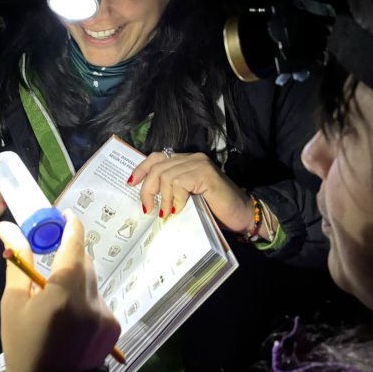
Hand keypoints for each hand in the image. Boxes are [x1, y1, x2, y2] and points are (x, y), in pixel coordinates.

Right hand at [0, 210, 120, 371]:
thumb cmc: (23, 346)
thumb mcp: (13, 304)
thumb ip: (19, 262)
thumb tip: (8, 229)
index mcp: (64, 291)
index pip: (74, 243)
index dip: (70, 225)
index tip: (64, 215)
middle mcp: (90, 299)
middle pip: (84, 261)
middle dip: (70, 255)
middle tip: (51, 259)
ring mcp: (105, 314)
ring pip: (92, 282)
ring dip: (76, 281)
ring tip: (56, 302)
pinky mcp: (113, 328)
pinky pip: (99, 302)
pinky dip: (86, 302)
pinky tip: (70, 321)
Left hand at [129, 151, 260, 235]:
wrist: (241, 215)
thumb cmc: (214, 209)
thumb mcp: (186, 198)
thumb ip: (171, 191)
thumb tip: (147, 199)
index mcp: (186, 161)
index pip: (157, 157)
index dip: (141, 168)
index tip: (131, 183)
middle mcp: (192, 158)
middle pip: (157, 167)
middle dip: (147, 189)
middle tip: (148, 208)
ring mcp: (199, 164)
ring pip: (166, 176)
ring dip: (163, 198)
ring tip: (167, 212)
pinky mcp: (206, 174)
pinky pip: (180, 183)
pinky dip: (177, 198)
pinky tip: (180, 209)